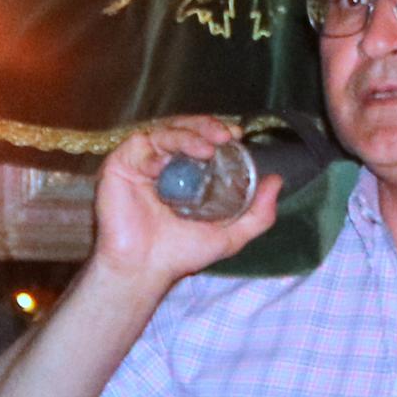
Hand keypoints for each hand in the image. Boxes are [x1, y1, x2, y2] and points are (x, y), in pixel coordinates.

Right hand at [85, 118, 285, 294]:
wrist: (144, 270)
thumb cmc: (179, 254)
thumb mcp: (229, 236)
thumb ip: (257, 215)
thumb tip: (277, 182)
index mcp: (183, 173)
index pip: (200, 140)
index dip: (216, 131)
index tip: (236, 135)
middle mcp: (161, 163)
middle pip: (182, 129)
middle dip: (205, 126)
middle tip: (225, 135)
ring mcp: (140, 162)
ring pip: (163, 132)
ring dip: (187, 135)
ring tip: (207, 147)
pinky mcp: (120, 165)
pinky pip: (139, 146)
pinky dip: (156, 151)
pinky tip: (168, 164)